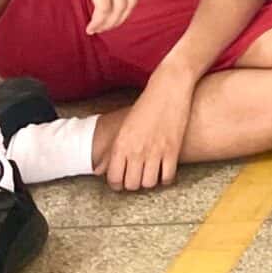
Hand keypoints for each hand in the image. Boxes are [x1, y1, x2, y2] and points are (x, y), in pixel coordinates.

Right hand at [47, 0, 139, 31]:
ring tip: (97, 29)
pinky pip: (104, 9)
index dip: (126, 7)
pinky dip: (99, 21)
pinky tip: (91, 26)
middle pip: (130, 3)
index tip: (114, 15)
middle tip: (106, 26)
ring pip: (118, 9)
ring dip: (108, 23)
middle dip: (119, 19)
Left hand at [101, 68, 191, 191]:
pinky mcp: (173, 150)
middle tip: (137, 177)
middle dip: (134, 184)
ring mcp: (155, 151)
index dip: (117, 184)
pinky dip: (166, 179)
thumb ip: (112, 150)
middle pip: (131, 184)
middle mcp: (136, 151)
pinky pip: (167, 177)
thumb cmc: (146, 105)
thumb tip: (98, 170)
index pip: (114, 178)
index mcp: (121, 145)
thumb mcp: (124, 126)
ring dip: (149, 182)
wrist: (169, 88)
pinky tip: (164, 172)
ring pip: (149, 183)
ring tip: (151, 174)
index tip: (122, 181)